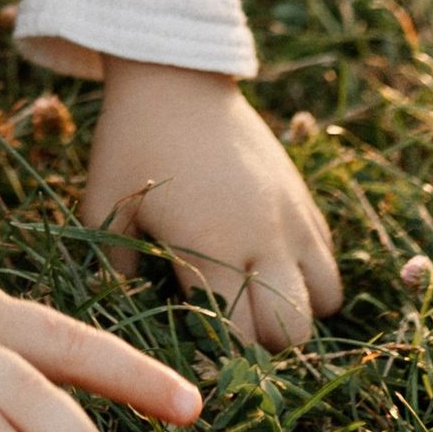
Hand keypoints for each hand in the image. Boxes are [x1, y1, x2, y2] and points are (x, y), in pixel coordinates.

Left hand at [84, 61, 340, 350]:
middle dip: (267, 343)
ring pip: (327, 300)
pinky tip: (269, 259)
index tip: (199, 351)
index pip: (241, 339)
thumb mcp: (104, 207)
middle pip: (296, 332)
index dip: (222, 358)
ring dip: (296, 308)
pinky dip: (308, 272)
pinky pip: (328, 257)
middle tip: (230, 324)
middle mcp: (263, 239)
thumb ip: (115, 268)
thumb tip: (128, 313)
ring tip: (256, 294)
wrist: (173, 73)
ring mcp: (291, 216)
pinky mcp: (303, 196)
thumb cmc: (129, 142)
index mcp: (212, 248)